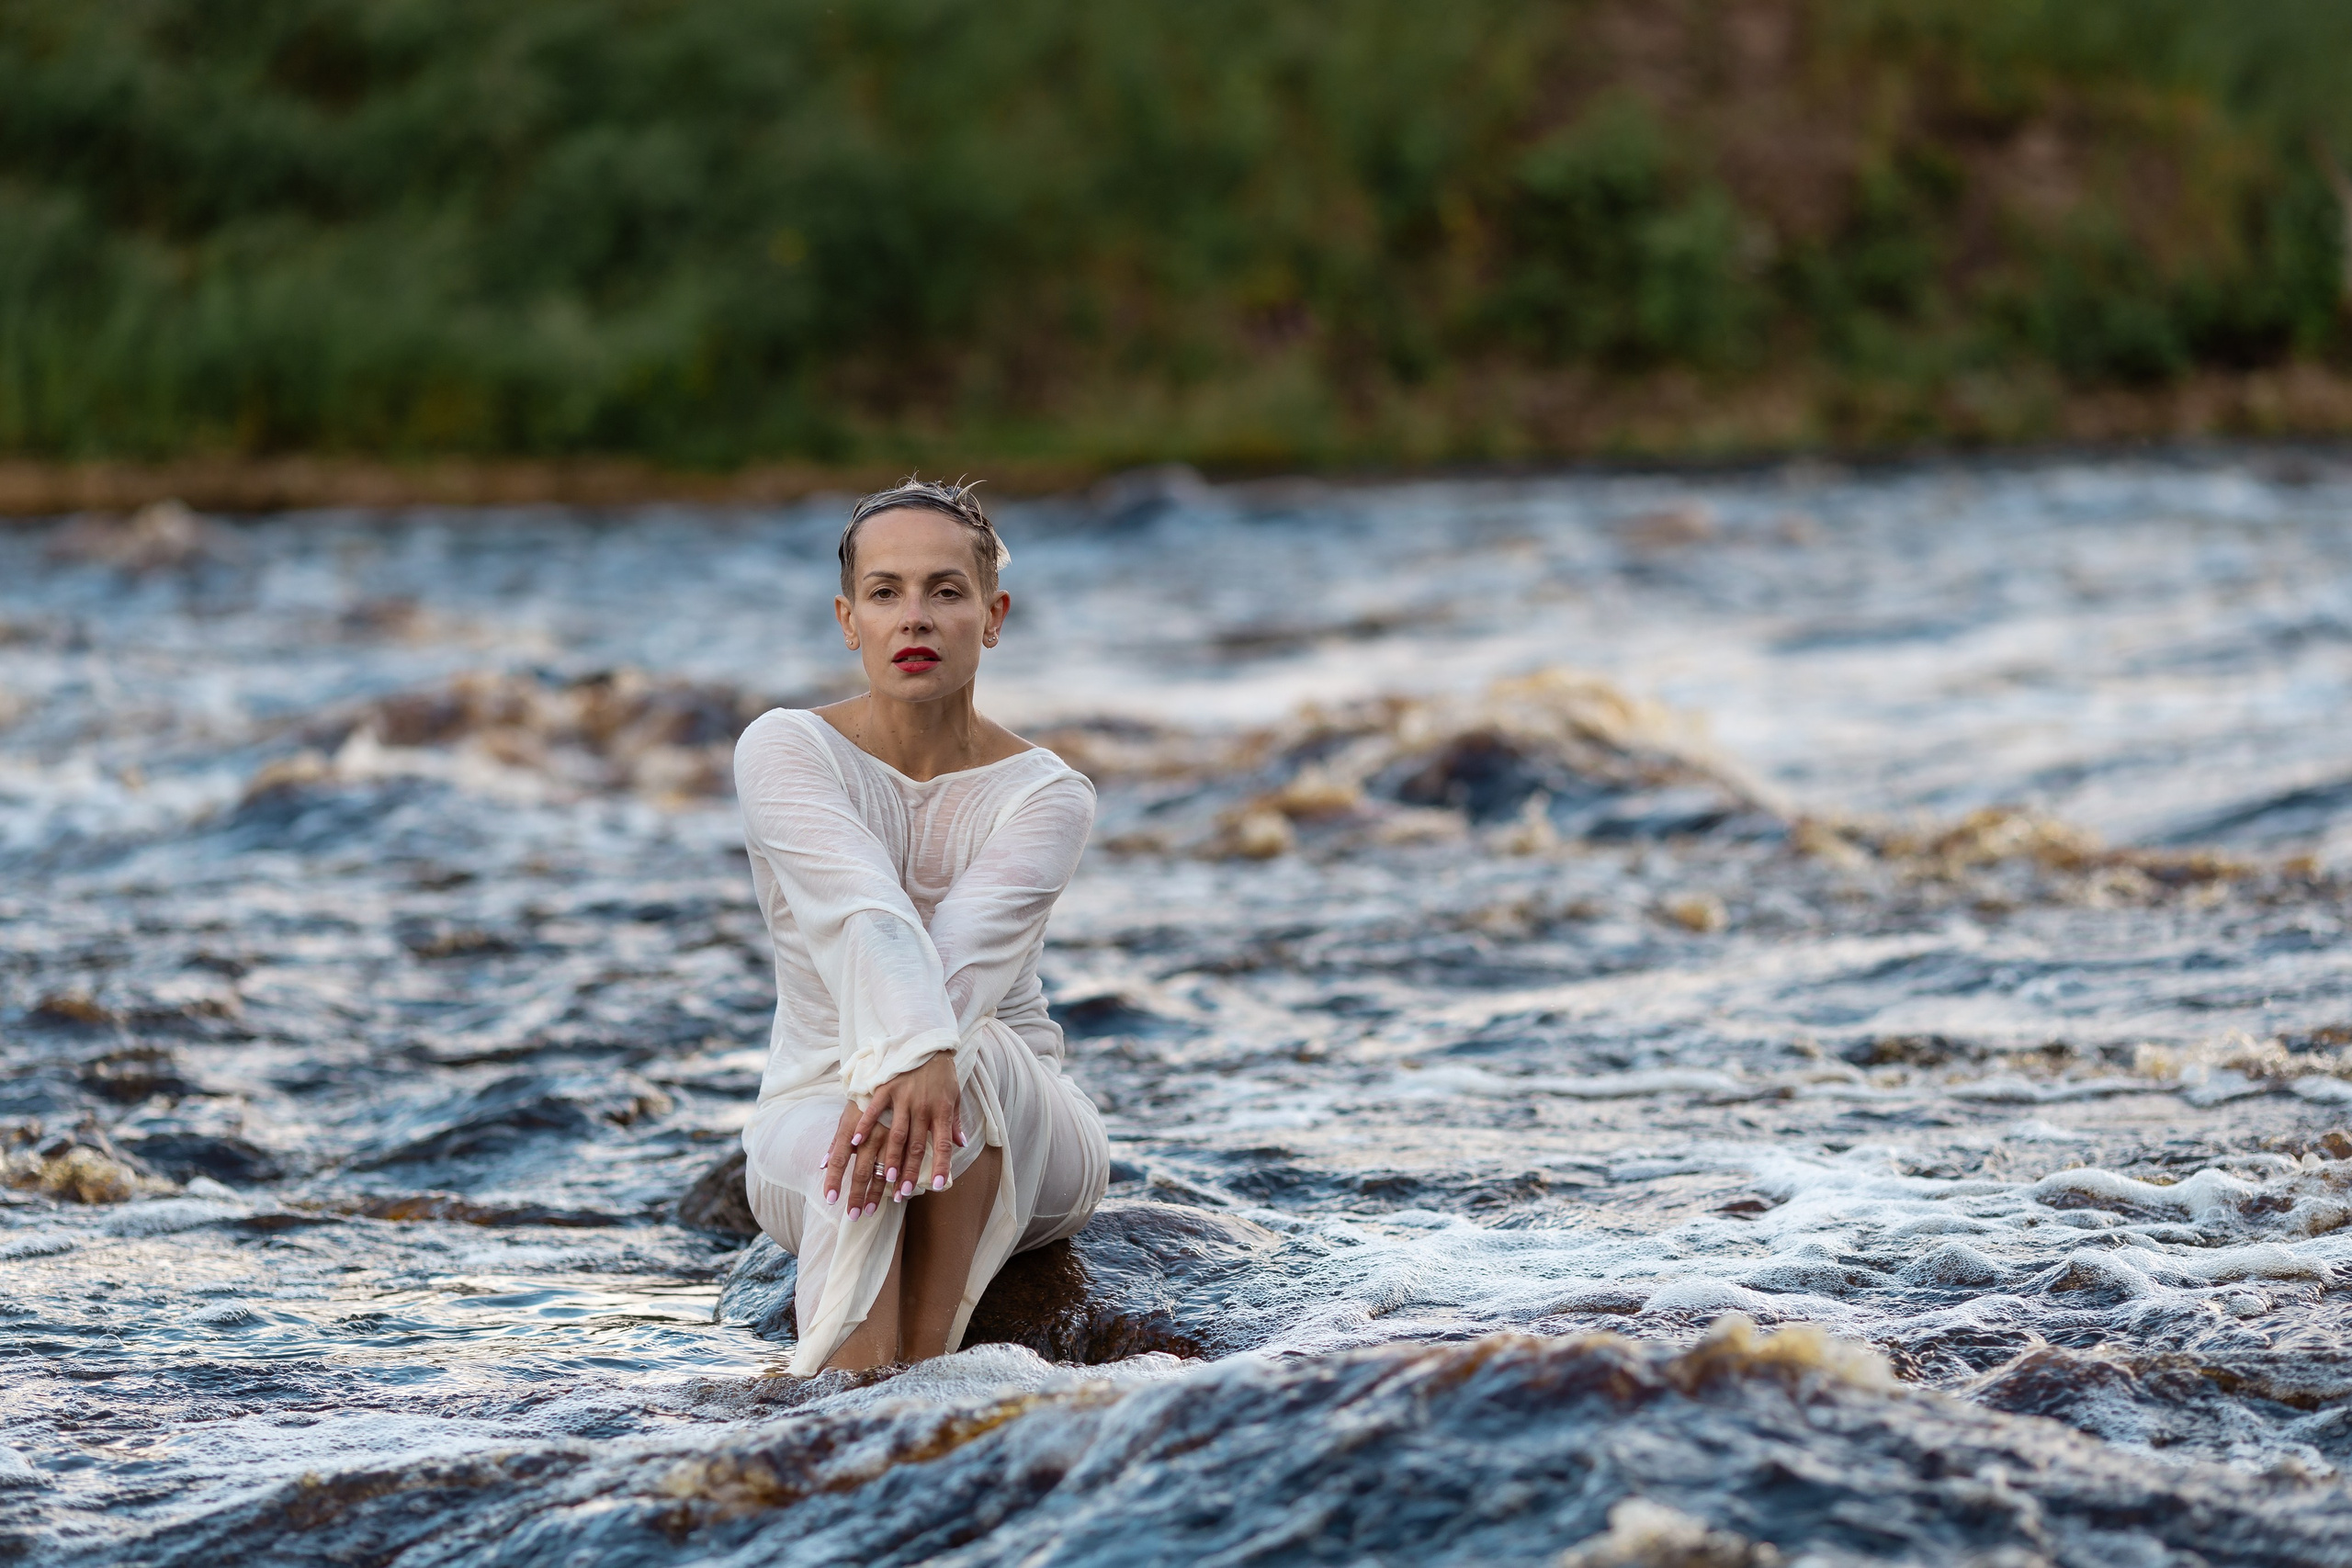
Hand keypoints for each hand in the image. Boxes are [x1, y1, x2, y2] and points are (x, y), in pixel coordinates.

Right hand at [821, 1054, 963, 1219]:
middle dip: (911, 1171)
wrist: (928, 1040)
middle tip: (904, 1194)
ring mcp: (903, 1097)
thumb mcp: (954, 1095)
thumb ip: (955, 1121)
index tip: (939, 1187)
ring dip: (891, 1158)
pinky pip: (873, 1110)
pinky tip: (855, 1144)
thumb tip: (960, 1143)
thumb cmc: (942, 1072)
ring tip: (886, 1179)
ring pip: (896, 1133)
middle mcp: (923, 1106)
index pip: (942, 1144)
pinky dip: (865, 1126)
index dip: (942, 1166)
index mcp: (941, 1109)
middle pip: (917, 1146)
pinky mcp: (886, 1087)